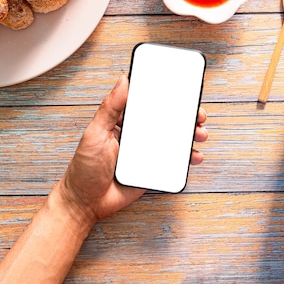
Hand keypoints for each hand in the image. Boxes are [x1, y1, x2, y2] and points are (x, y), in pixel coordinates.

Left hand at [57, 74, 207, 224]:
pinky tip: (194, 156)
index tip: (182, 89)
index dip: (166, 95)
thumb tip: (122, 80)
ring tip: (200, 134)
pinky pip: (174, 161)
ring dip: (190, 134)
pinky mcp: (153, 169)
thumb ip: (109, 108)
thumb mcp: (95, 133)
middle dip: (185, 115)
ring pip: (174, 139)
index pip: (147, 103)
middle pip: (166, 120)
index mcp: (123, 121)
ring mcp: (146, 152)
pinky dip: (187, 158)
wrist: (86, 202)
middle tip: (198, 114)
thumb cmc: (84, 168)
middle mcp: (137, 134)